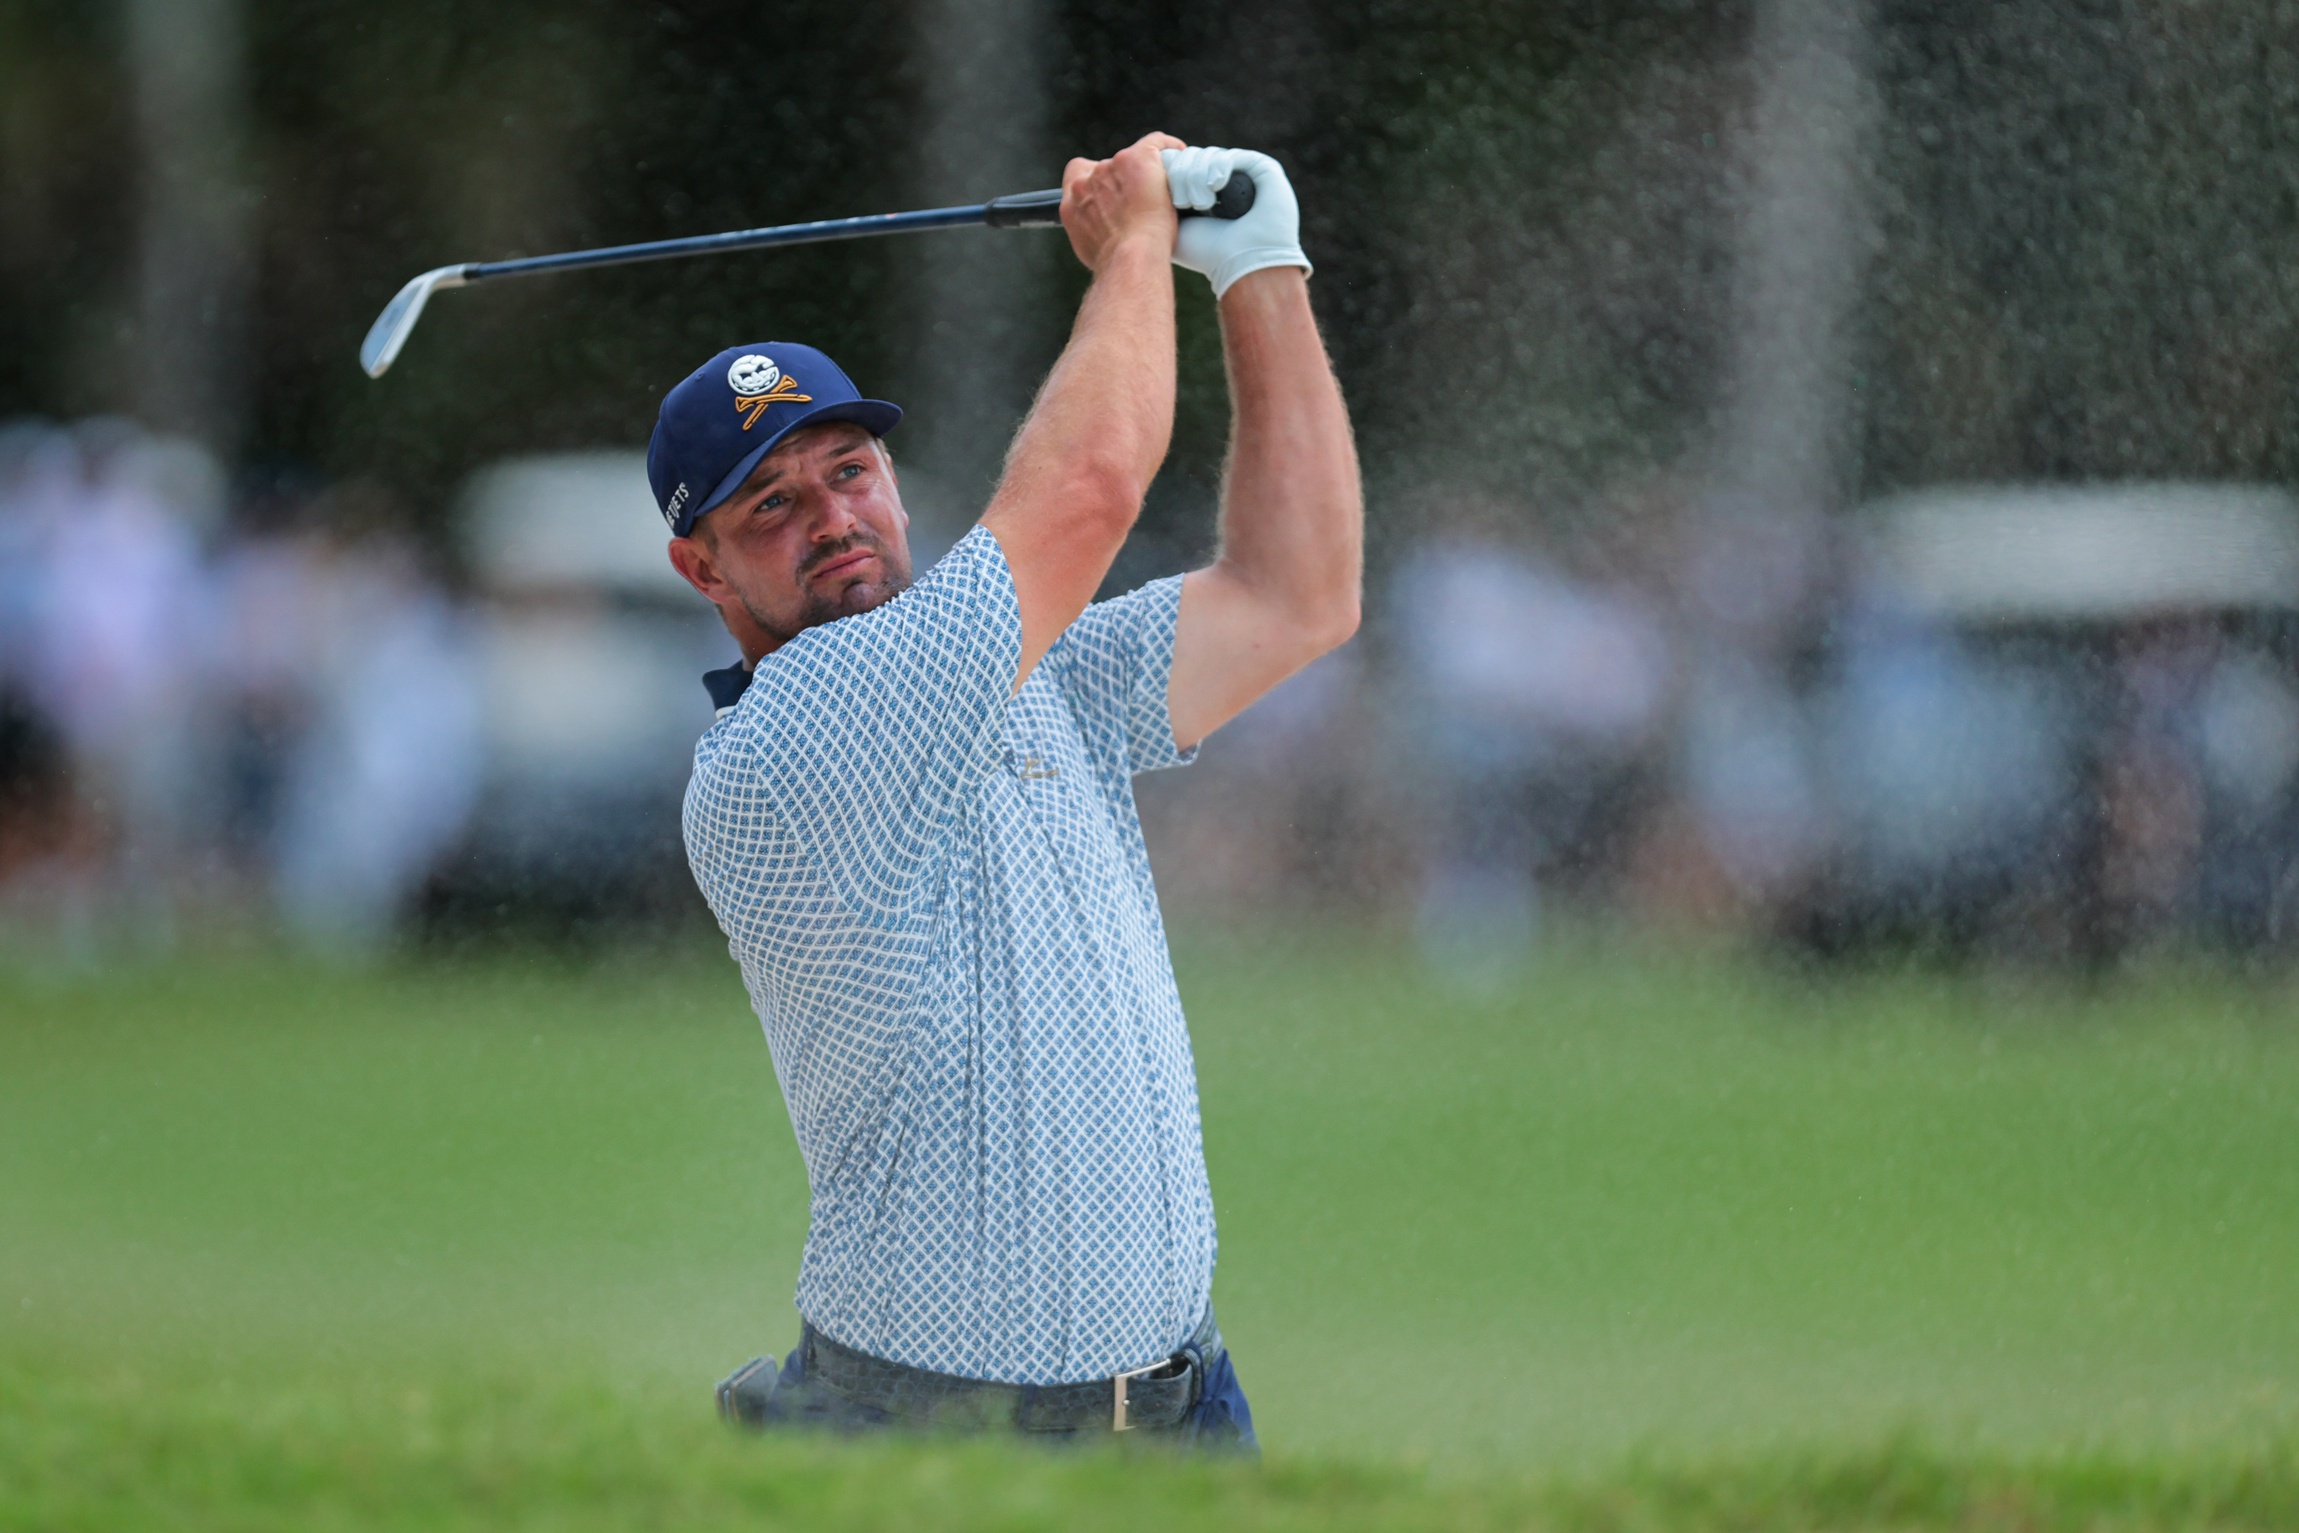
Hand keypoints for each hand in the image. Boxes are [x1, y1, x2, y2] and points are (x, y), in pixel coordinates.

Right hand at [1061, 131, 1183, 271]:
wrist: (1130, 258)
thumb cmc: (1114, 261)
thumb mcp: (1088, 246)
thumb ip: (1090, 227)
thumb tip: (1104, 231)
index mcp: (1072, 198)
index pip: (1079, 175)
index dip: (1097, 182)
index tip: (1112, 194)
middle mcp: (1089, 178)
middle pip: (1108, 168)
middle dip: (1123, 181)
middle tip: (1142, 201)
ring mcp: (1113, 166)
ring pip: (1133, 160)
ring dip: (1145, 172)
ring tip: (1162, 192)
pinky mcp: (1138, 158)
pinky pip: (1156, 143)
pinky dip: (1168, 148)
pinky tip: (1179, 155)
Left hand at [1160, 146, 1310, 298]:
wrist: (1240, 264)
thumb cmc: (1206, 254)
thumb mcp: (1170, 228)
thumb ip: (1152, 205)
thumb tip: (1135, 181)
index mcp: (1201, 189)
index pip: (1179, 163)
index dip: (1170, 172)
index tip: (1171, 198)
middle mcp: (1221, 178)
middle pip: (1190, 156)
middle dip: (1181, 175)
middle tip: (1183, 203)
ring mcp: (1242, 172)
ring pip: (1207, 155)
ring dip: (1197, 177)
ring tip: (1201, 204)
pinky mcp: (1260, 168)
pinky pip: (1230, 156)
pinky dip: (1217, 168)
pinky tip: (1216, 187)